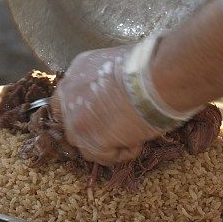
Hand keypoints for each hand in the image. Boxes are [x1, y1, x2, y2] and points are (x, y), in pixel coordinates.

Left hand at [52, 45, 164, 165]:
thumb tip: (117, 93)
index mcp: (76, 72)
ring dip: (109, 144)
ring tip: (134, 134)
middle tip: (120, 129)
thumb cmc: (149, 67)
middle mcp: (69, 95)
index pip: (65, 100)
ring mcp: (76, 120)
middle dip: (94, 132)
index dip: (83, 113)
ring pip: (86, 146)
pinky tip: (138, 140)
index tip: (101, 118)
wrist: (157, 77)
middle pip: (72, 126)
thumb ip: (107, 80)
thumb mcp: (117, 64)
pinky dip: (123, 153)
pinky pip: (105, 157)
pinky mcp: (90, 140)